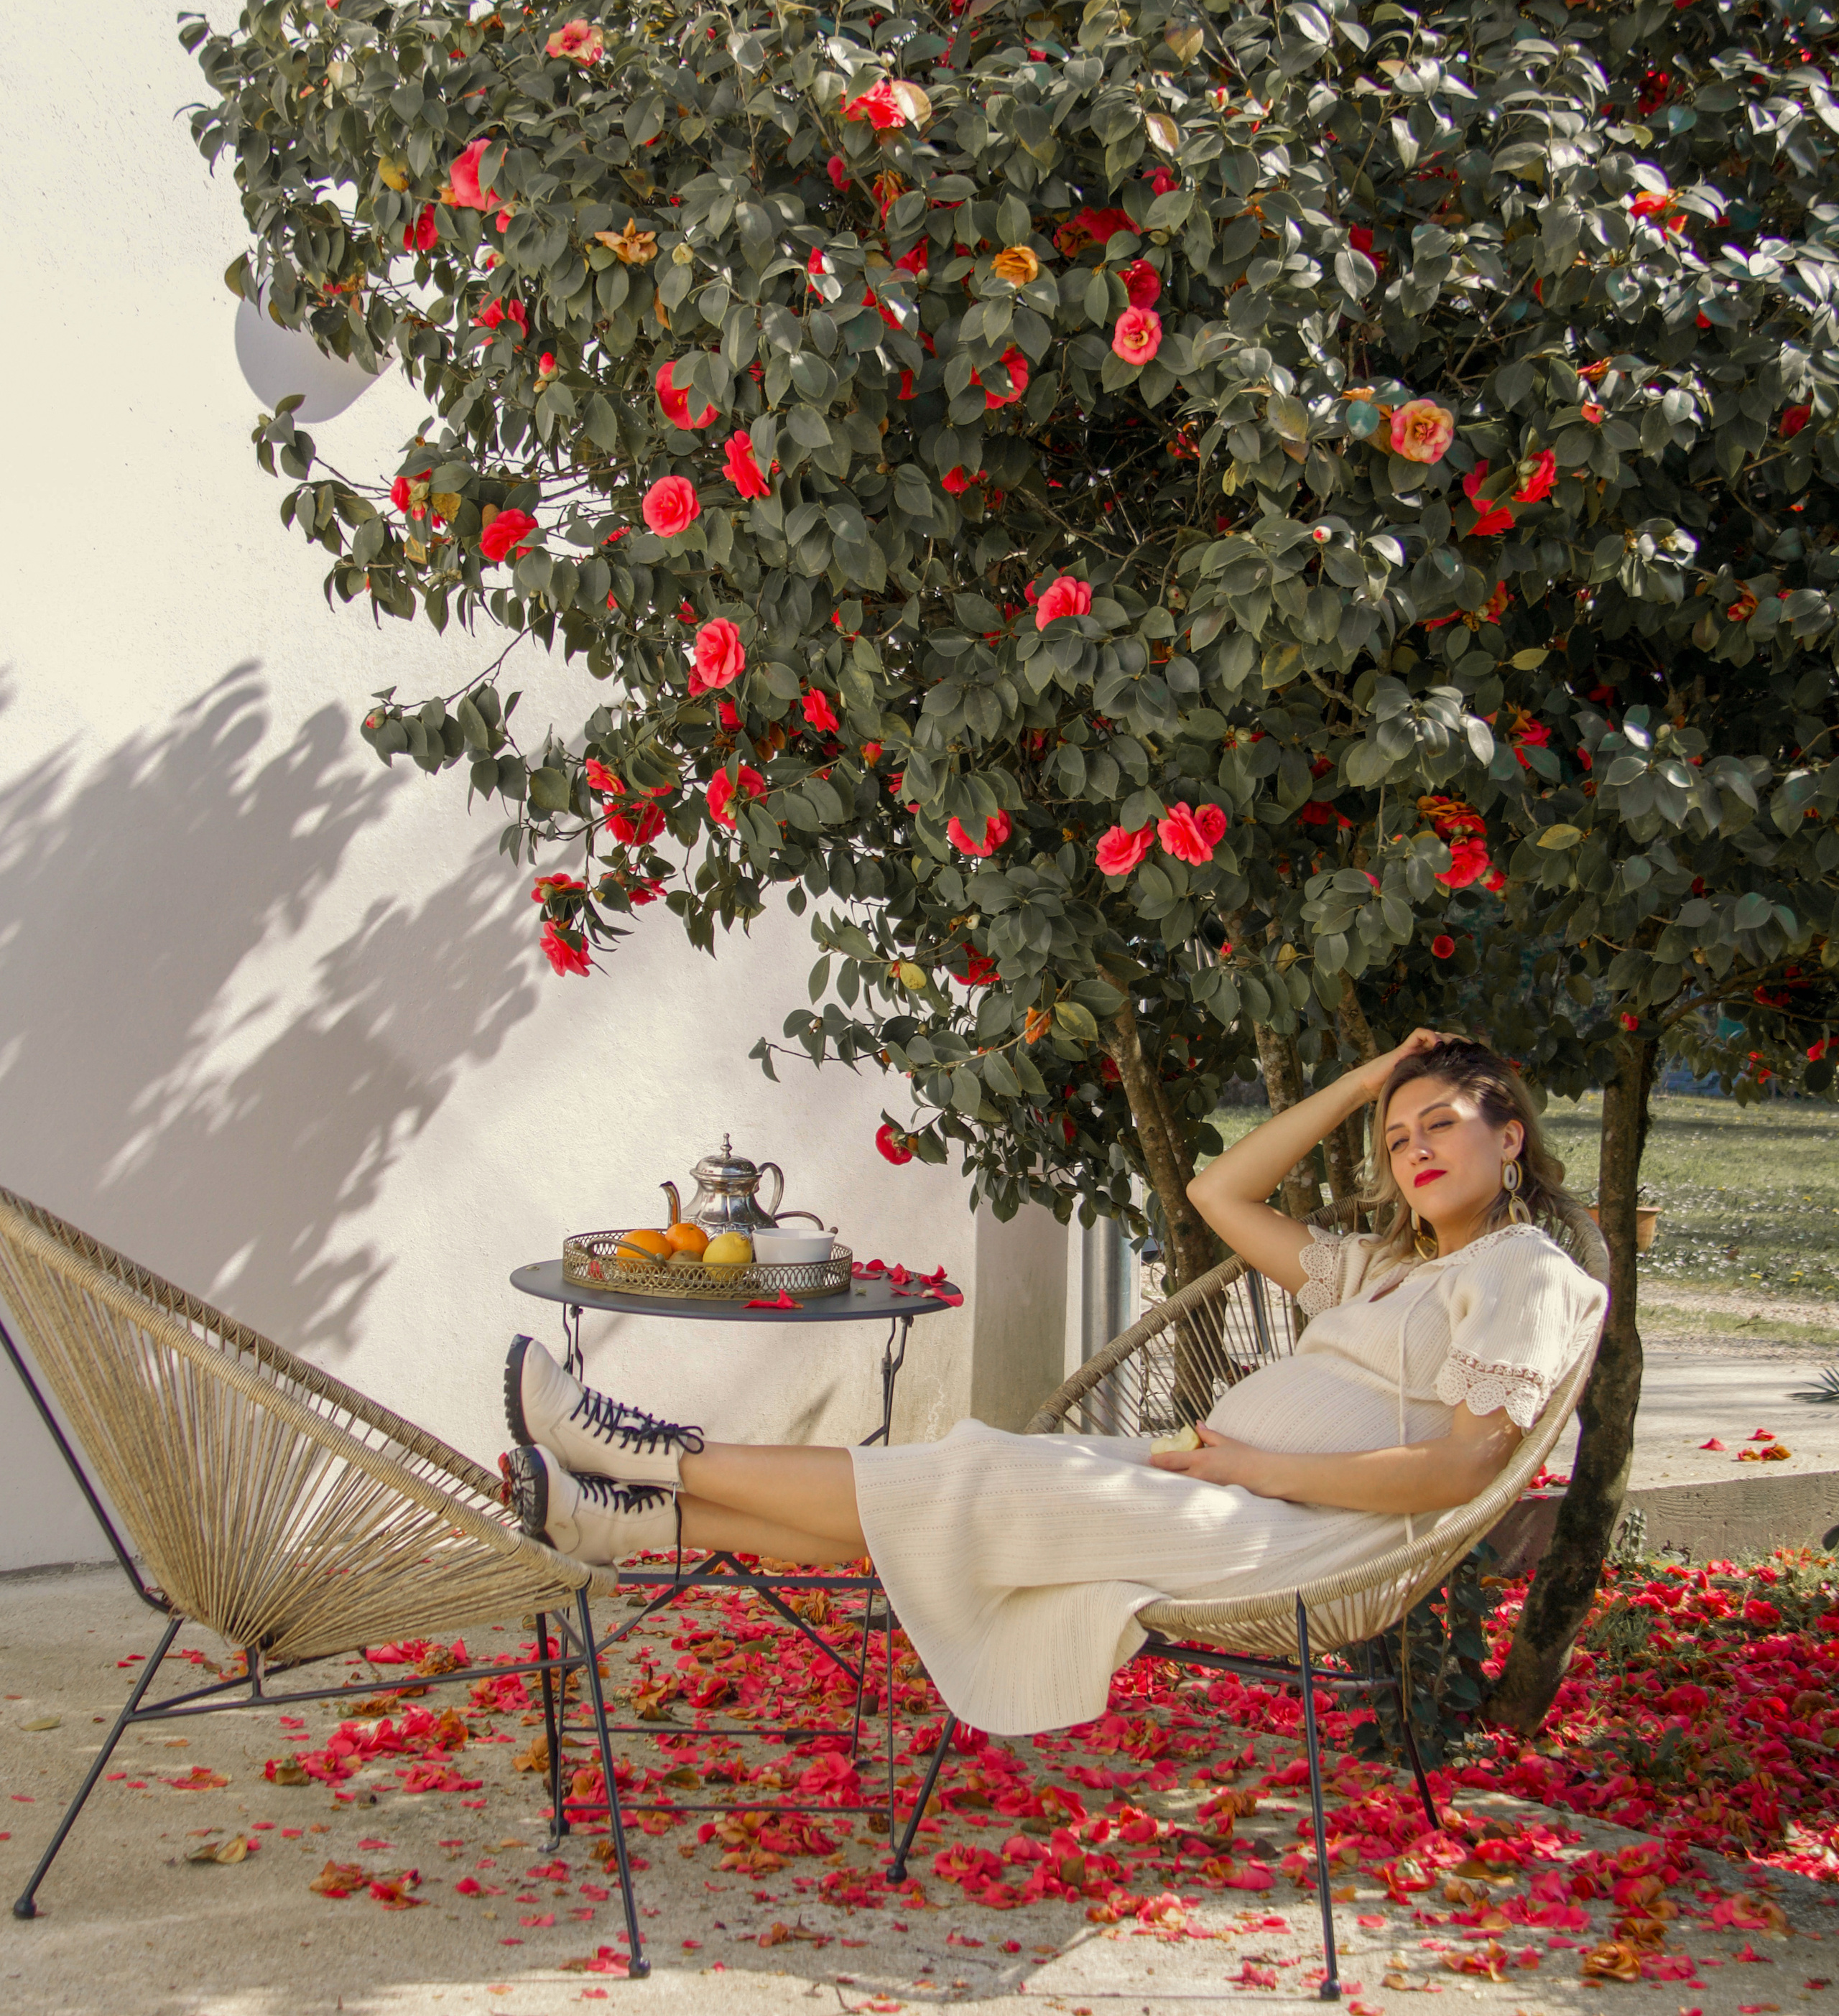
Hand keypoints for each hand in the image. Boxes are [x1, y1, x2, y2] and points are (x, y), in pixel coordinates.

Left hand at [1148, 1425, 1272, 1493]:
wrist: (1263, 1476)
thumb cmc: (1246, 1456)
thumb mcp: (1225, 1441)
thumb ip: (1207, 1434)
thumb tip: (1196, 1425)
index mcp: (1201, 1460)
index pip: (1171, 1461)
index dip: (1157, 1461)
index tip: (1149, 1460)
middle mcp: (1200, 1476)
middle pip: (1172, 1477)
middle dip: (1162, 1474)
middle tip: (1153, 1470)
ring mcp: (1206, 1489)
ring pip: (1182, 1487)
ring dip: (1173, 1483)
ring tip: (1166, 1480)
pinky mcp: (1213, 1497)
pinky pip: (1195, 1493)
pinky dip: (1187, 1490)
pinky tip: (1184, 1490)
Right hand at [1354, 1026, 1462, 1101]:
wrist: (1369, 1086)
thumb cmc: (1390, 1091)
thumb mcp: (1417, 1092)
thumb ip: (1430, 1091)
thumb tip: (1450, 1107)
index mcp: (1425, 1062)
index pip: (1446, 1050)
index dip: (1459, 1049)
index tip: (1473, 1054)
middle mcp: (1420, 1052)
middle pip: (1444, 1038)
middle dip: (1459, 1040)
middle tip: (1471, 1046)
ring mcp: (1413, 1048)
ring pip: (1435, 1033)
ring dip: (1448, 1036)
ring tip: (1459, 1043)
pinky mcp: (1405, 1047)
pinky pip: (1420, 1033)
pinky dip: (1431, 1035)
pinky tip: (1438, 1044)